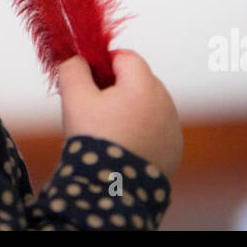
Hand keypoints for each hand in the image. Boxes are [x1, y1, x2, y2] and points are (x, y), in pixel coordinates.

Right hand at [56, 50, 182, 176]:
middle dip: (116, 89)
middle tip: (94, 110)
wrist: (112, 189)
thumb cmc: (94, 139)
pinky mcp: (173, 148)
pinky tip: (122, 147)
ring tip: (108, 132)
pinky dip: (141, 132)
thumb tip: (76, 57)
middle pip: (138, 81)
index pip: (125, 58)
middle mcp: (165, 102)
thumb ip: (73, 68)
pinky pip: (155, 129)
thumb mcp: (75, 98)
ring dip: (129, 110)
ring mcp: (172, 127)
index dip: (103, 65)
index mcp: (145, 85)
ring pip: (147, 105)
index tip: (88, 84)